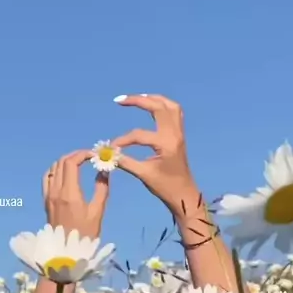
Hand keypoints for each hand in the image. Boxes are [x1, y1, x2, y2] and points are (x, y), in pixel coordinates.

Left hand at [43, 150, 108, 238]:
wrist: (65, 252)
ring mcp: (49, 195)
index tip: (94, 155)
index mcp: (69, 192)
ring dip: (66, 161)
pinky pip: (47, 178)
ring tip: (79, 163)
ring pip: (54, 168)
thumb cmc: (84, 234)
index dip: (83, 154)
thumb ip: (102, 188)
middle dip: (76, 155)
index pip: (72, 162)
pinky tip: (64, 172)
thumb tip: (104, 170)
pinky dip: (56, 170)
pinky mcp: (46, 200)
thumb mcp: (97, 212)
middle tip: (89, 157)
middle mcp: (56, 190)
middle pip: (62, 162)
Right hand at [111, 94, 200, 217]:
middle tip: (120, 100)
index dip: (123, 139)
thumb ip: (125, 161)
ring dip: (153, 99)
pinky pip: (174, 112)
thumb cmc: (165, 187)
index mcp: (166, 143)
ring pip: (169, 105)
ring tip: (136, 98)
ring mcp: (179, 133)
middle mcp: (174, 134)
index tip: (111, 147)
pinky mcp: (180, 135)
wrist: (185, 195)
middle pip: (158, 107)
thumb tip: (108, 153)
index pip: (139, 134)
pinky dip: (163, 105)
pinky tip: (152, 106)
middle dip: (139, 100)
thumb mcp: (143, 174)